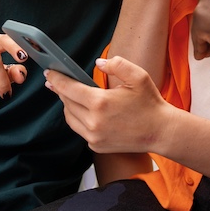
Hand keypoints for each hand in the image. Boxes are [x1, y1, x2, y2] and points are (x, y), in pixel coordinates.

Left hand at [45, 56, 176, 154]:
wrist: (161, 132)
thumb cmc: (150, 103)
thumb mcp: (138, 76)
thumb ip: (116, 64)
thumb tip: (97, 64)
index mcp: (100, 103)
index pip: (68, 88)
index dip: (56, 79)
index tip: (48, 73)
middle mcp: (93, 122)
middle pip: (67, 102)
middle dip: (61, 90)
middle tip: (57, 81)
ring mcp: (94, 137)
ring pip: (70, 117)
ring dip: (68, 105)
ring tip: (70, 94)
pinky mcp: (96, 146)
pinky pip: (79, 129)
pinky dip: (78, 119)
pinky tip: (83, 110)